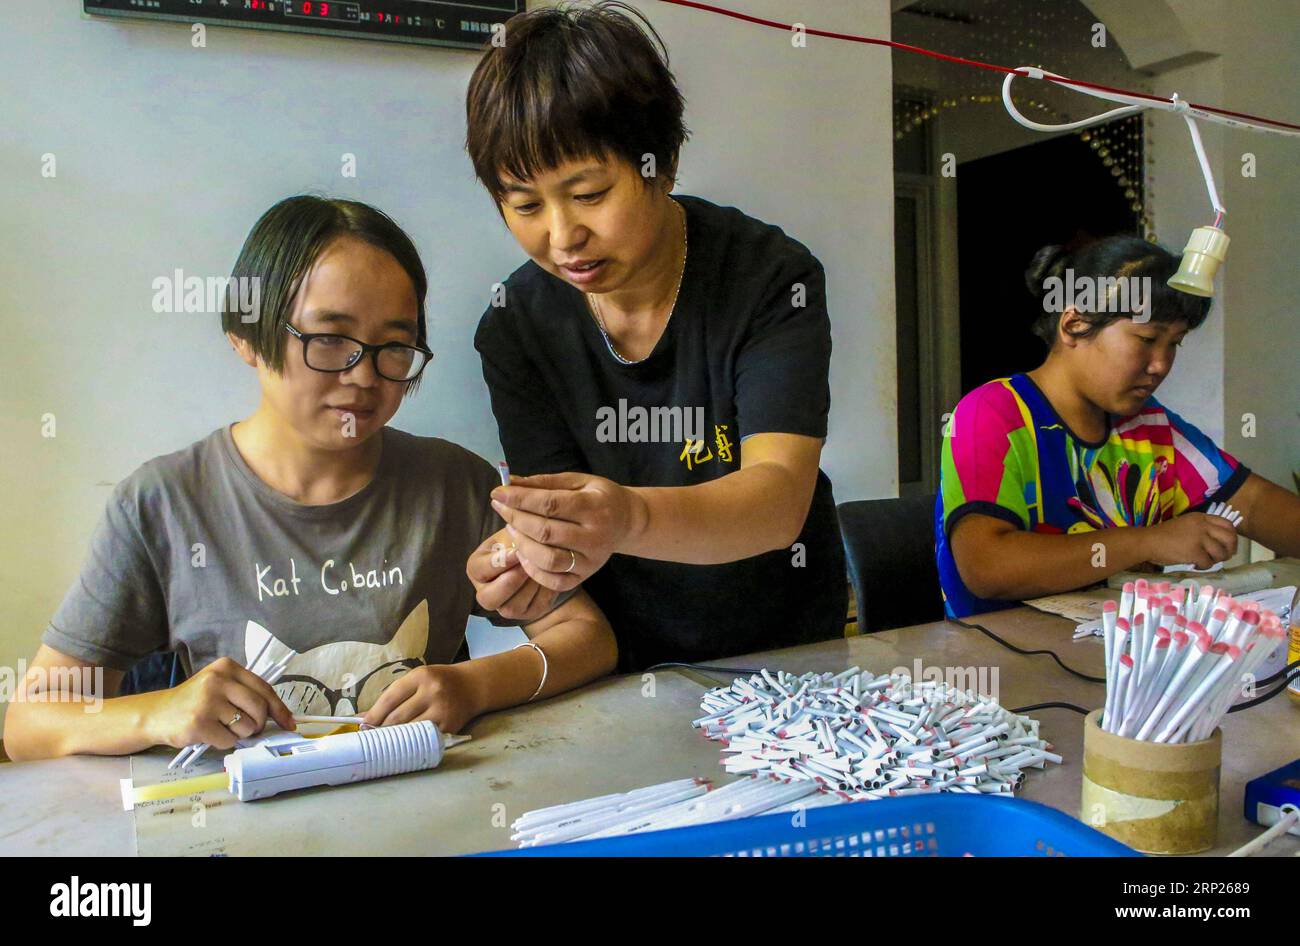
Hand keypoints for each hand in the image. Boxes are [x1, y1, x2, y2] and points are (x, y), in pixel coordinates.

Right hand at [148, 656, 295, 749]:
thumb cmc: (195, 702)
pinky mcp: (199, 723)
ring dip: (238, 735)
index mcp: (227, 667)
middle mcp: (217, 680)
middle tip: (247, 728)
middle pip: (259, 708)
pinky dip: (223, 743)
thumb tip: (280, 716)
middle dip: (258, 724)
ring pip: (246, 727)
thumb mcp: (219, 687)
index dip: (279, 709)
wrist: (157, 714)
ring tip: (221, 727)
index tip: (289, 723)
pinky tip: (209, 734)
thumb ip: (246, 694)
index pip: (264, 688)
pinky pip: (228, 741)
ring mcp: (207, 701)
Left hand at [361, 664, 476, 733]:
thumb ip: (392, 696)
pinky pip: (424, 738)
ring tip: (384, 741)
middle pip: (397, 717)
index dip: (374, 714)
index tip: (362, 725)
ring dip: (394, 738)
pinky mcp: (449, 727)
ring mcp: (443, 711)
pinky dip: (411, 742)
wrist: (471, 686)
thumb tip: (363, 717)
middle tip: (370, 736)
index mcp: (421, 676)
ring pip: (409, 731)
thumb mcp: (417, 680)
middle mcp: (433, 692)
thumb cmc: (438, 682)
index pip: (390, 698)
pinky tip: (404, 743)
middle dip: (380, 729)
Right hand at [466, 528, 560, 621]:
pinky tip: (552, 577)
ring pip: (512, 608)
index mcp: (476, 568)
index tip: (517, 551)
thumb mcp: (514, 534)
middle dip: (511, 581)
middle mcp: (485, 592)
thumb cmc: (522, 540)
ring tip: (543, 568)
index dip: (500, 562)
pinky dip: (545, 592)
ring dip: (530, 587)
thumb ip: (513, 537)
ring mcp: (505, 607)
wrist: (541, 553)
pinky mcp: (527, 613)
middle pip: (488, 598)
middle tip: (528, 566)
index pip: (479, 569)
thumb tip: (519, 539)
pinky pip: (534, 608)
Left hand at [489, 472, 639, 591]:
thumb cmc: (598, 497)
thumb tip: (510, 482)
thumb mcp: (578, 481)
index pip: (551, 504)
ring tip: (511, 529)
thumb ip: (544, 482)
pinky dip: (533, 570)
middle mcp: (595, 536)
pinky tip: (523, 553)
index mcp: (595, 507)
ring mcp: (591, 560)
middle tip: (500, 507)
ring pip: (548, 559)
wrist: (627, 522)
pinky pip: (554, 581)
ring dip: (522, 544)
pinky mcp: (586, 576)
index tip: (498, 493)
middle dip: (516, 518)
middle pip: (546, 532)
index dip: (520, 499)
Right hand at [1146, 512, 1238, 569]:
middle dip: (1230, 549)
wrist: (1147, 542)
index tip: (1228, 545)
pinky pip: (1208, 563)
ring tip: (1206, 561)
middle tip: (1224, 556)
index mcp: (1200, 518)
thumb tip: (1219, 543)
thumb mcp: (1186, 525)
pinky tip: (1195, 565)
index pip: (1227, 524)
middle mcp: (1202, 526)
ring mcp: (1199, 538)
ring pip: (1220, 552)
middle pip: (1229, 538)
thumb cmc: (1163, 535)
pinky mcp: (1194, 552)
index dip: (1232, 536)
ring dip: (1216, 560)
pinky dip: (1204, 567)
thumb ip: (1202, 528)